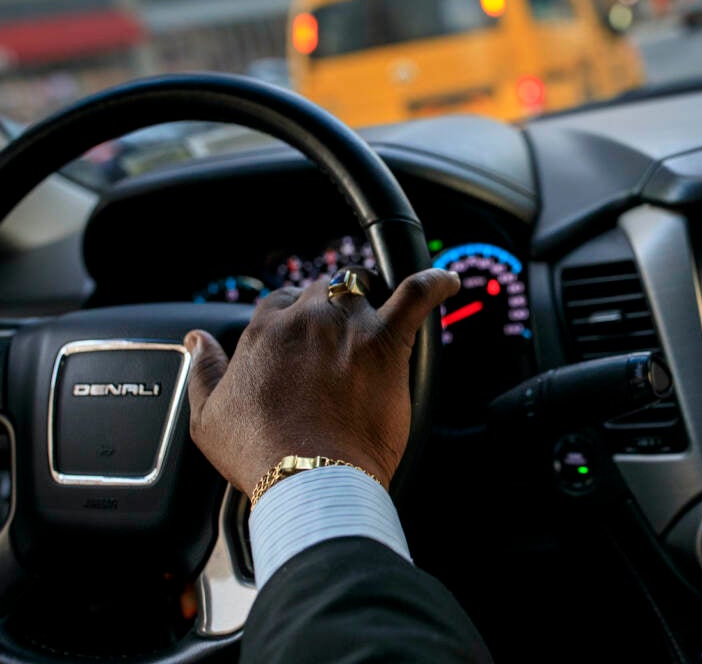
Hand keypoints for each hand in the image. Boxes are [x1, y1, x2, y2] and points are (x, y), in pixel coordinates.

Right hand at [184, 268, 459, 497]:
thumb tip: (197, 339)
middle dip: (331, 311)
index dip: (296, 320)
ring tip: (374, 329)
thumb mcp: (208, 416)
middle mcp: (306, 318)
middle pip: (323, 293)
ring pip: (362, 291)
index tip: (302, 343)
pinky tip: (446, 280)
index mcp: (265, 330)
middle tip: (339, 345)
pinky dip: (434, 283)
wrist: (308, 478)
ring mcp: (348, 325)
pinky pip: (416, 296)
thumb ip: (204, 369)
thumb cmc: (259, 453)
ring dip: (368, 303)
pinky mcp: (386, 342)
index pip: (282, 302)